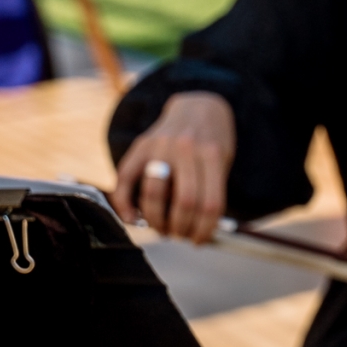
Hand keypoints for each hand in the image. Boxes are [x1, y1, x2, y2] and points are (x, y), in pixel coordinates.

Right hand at [111, 92, 235, 243]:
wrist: (198, 105)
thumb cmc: (211, 142)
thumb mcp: (221, 163)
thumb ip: (210, 192)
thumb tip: (198, 234)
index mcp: (212, 155)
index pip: (209, 205)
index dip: (204, 231)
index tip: (199, 241)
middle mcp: (186, 148)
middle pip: (184, 203)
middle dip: (181, 229)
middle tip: (180, 236)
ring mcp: (160, 145)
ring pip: (153, 195)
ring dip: (157, 221)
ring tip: (162, 228)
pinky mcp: (141, 145)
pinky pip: (125, 179)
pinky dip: (125, 204)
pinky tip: (132, 218)